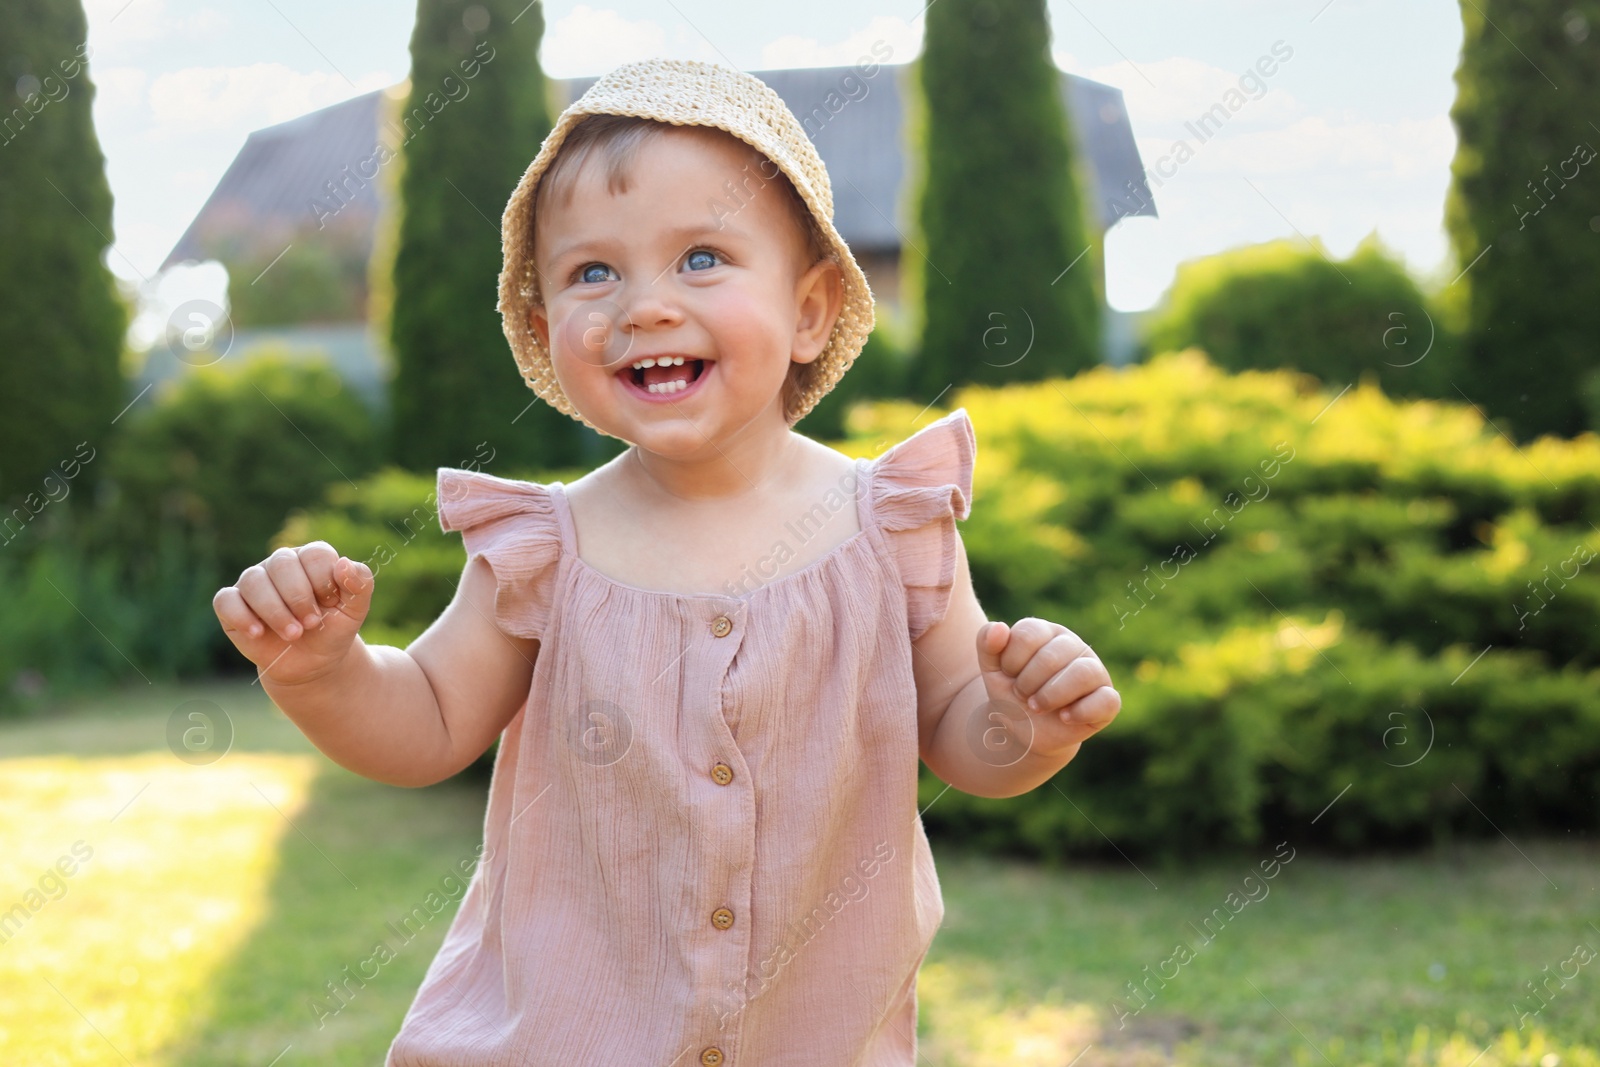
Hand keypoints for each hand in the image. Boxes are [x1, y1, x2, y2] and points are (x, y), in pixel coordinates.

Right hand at [212, 541, 373, 686]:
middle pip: (282, 563)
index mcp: (311, 559)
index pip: (314, 554)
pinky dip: (241, 616)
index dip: (324, 582)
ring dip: (275, 611)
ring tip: (293, 634)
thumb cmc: (333, 629)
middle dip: (299, 597)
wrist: (313, 662)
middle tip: (312, 623)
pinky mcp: (232, 604)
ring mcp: (254, 583)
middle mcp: (280, 564)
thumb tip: (344, 563)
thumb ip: (360, 584)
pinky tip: (258, 633)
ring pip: (253, 581)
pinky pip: (225, 600)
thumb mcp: (355, 610)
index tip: (331, 605)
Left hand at [975, 617, 1119, 760]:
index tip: (1008, 675)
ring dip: (1052, 695)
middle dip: (1028, 681)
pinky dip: (1081, 711)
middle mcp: (1074, 646)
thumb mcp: (992, 670)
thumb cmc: (1011, 693)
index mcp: (1046, 632)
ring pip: (1084, 672)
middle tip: (1021, 695)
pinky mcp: (1107, 700)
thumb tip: (998, 627)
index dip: (1012, 660)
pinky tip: (1064, 717)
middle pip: (1054, 655)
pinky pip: (1107, 700)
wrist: (1024, 730)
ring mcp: (1094, 671)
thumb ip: (987, 644)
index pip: (1030, 632)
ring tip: (1037, 707)